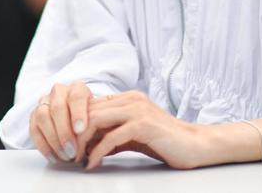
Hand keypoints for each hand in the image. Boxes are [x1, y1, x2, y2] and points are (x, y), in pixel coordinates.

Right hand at [29, 81, 91, 163]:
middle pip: (57, 107)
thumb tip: (97, 144)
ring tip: (64, 156)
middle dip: (64, 132)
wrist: (78, 119)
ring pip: (42, 117)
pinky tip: (53, 157)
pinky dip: (43, 145)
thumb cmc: (91, 119)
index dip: (78, 113)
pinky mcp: (34, 115)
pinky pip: (34, 129)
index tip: (81, 130)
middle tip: (72, 151)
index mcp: (77, 88)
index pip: (77, 96)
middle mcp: (59, 92)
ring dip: (53, 140)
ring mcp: (44, 102)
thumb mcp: (99, 118)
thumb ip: (98, 125)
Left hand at [78, 91, 211, 169]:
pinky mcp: (142, 124)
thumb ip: (112, 135)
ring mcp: (137, 110)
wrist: (195, 145)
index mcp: (128, 98)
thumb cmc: (165, 141)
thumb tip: (87, 146)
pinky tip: (93, 163)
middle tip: (65, 152)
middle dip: (73, 133)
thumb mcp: (132, 136)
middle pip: (89, 110)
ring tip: (75, 158)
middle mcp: (131, 99)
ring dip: (81, 141)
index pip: (91, 105)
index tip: (67, 143)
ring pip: (95, 120)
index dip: (75, 124)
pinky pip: (111, 137)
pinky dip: (97, 152)